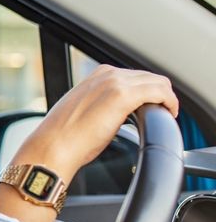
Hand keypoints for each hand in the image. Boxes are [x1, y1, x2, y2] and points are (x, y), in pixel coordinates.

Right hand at [0, 65, 177, 221]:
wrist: (52, 146)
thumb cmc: (63, 138)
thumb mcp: (82, 113)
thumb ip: (100, 106)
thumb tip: (112, 117)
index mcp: (95, 77)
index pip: (134, 76)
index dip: (147, 92)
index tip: (150, 107)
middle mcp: (106, 75)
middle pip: (149, 77)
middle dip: (159, 94)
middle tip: (161, 114)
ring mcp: (114, 83)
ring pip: (158, 81)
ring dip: (166, 98)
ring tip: (165, 115)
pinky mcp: (123, 96)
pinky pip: (160, 91)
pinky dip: (169, 102)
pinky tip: (169, 115)